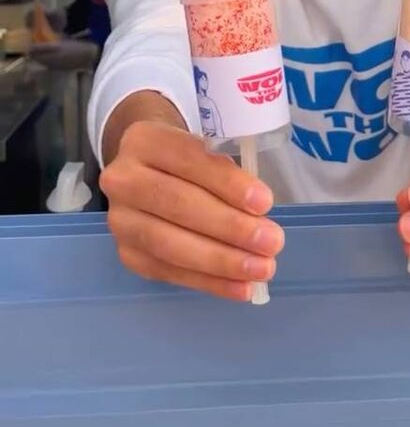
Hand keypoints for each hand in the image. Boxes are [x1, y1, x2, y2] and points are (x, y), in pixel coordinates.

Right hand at [100, 120, 284, 300]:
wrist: (147, 175)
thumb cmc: (186, 161)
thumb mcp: (203, 150)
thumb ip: (224, 172)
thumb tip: (257, 212)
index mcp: (145, 140)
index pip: (188, 159)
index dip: (226, 182)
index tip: (264, 203)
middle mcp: (123, 179)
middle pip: (178, 204)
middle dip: (230, 227)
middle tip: (271, 242)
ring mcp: (120, 220)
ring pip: (170, 244)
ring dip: (222, 261)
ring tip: (261, 269)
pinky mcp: (127, 254)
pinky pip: (170, 272)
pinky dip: (210, 282)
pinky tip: (241, 287)